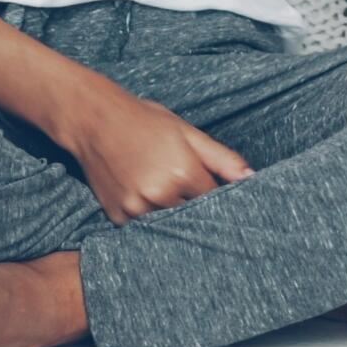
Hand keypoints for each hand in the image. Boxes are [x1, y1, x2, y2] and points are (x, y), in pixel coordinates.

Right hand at [56, 78, 253, 224]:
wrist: (93, 119)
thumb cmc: (144, 121)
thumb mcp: (187, 132)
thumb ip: (221, 158)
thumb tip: (252, 178)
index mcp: (182, 172)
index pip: (213, 200)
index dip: (217, 196)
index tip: (214, 192)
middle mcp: (159, 194)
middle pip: (192, 216)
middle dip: (195, 208)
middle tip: (186, 191)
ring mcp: (136, 208)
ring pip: (168, 225)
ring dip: (172, 215)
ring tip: (163, 192)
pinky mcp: (117, 216)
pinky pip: (142, 227)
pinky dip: (148, 218)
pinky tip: (145, 198)